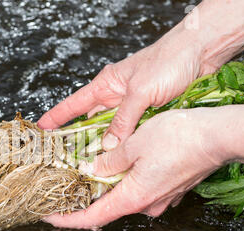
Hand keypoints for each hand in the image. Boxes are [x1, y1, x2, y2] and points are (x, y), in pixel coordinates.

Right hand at [38, 28, 208, 149]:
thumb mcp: (141, 92)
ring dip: (108, 146)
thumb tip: (110, 145)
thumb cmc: (168, 60)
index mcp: (107, 85)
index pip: (74, 104)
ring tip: (96, 165)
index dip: (57, 117)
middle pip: (92, 122)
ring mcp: (132, 107)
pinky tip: (123, 158)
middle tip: (69, 159)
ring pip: (113, 131)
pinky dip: (128, 145)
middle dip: (81, 140)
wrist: (201, 52)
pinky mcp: (148, 114)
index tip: (41, 129)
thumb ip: (124, 119)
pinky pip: (133, 133)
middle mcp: (116, 97)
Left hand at [43, 108, 229, 228]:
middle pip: (106, 208)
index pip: (92, 218)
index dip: (67, 219)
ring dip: (103, 187)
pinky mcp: (167, 188)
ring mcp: (158, 198)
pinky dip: (122, 181)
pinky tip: (115, 165)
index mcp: (133, 197)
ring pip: (123, 196)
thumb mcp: (133, 144)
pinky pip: (138, 189)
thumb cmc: (179, 138)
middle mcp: (145, 203)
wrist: (218, 136)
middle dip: (83, 199)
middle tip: (63, 188)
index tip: (48, 216)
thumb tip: (91, 168)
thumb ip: (109, 159)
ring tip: (84, 171)